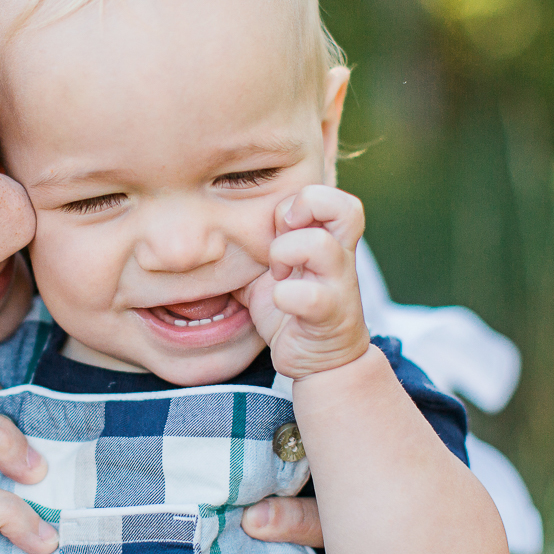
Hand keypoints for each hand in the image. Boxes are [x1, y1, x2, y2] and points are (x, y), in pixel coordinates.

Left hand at [240, 185, 370, 379]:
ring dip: (285, 254)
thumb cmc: (292, 307)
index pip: (322, 193)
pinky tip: (278, 302)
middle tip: (282, 234)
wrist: (319, 359)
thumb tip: (209, 226)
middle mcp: (338, 256)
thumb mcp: (269, 267)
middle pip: (345, 206)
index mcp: (324, 238)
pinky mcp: (329, 315)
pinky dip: (286, 297)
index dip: (290, 202)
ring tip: (277, 274)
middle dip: (305, 209)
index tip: (273, 230)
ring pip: (320, 245)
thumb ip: (252, 242)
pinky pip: (310, 297)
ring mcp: (337, 285)